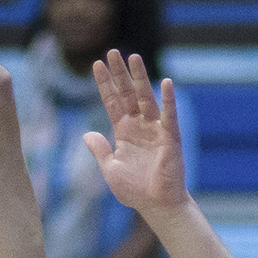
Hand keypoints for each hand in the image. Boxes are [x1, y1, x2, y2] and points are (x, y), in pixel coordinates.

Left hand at [84, 51, 187, 216]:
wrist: (156, 205)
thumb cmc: (135, 191)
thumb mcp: (110, 169)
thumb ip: (99, 150)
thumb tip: (87, 133)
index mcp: (124, 132)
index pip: (112, 102)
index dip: (105, 84)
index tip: (96, 65)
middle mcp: (139, 126)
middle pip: (127, 94)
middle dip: (120, 73)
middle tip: (112, 52)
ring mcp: (155, 129)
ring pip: (145, 98)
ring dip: (140, 78)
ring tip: (133, 56)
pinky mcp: (170, 137)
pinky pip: (169, 115)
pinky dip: (168, 100)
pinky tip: (165, 83)